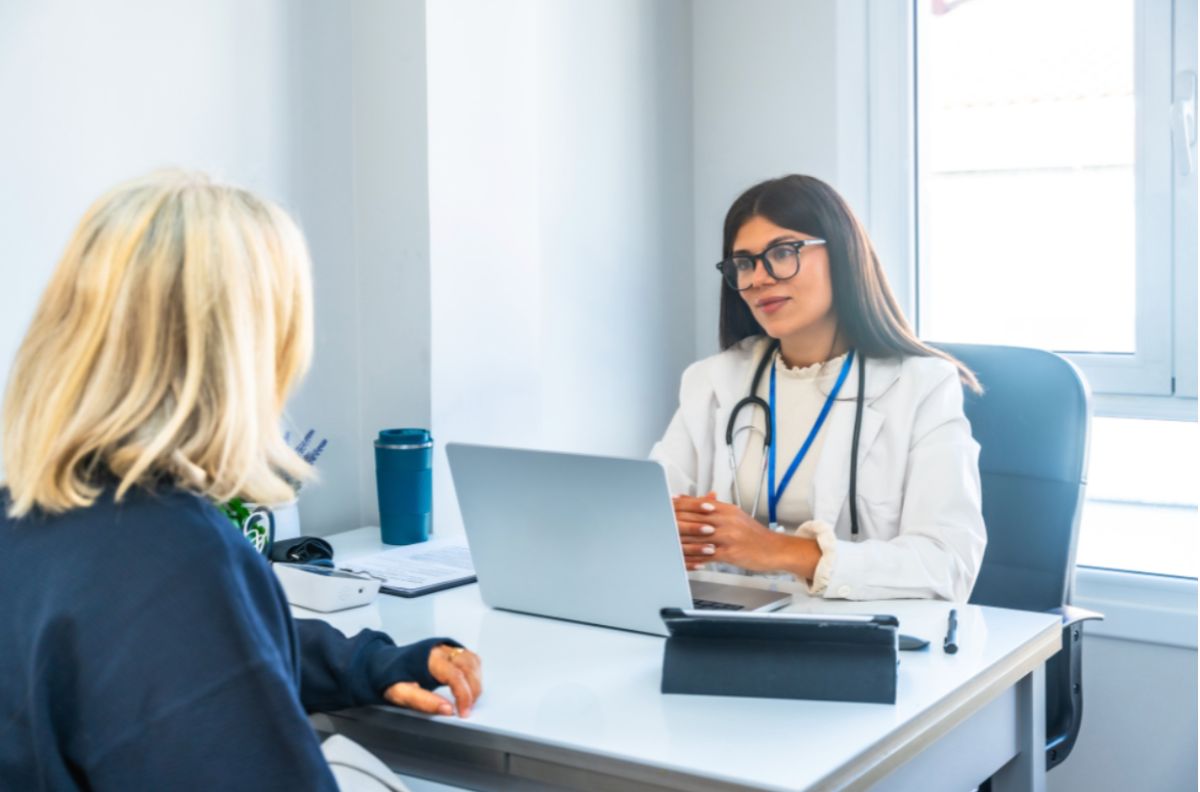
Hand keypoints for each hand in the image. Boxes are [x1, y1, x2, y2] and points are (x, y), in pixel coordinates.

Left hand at [384, 644, 482, 717]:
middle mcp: (440, 649)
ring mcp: (446, 647)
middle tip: (467, 709)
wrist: (381, 663)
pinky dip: (474, 672)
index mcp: (429, 658)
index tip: (463, 712)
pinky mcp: (449, 649)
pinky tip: (469, 684)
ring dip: (475, 681)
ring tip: (468, 699)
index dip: (464, 696)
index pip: (456, 675)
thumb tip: (447, 710)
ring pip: (472, 661)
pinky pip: (470, 658)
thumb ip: (424, 702)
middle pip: (468, 667)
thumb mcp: (400, 694)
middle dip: (473, 691)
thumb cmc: (390, 678)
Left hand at [672, 493, 819, 577]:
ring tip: (666, 542)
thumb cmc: (754, 535)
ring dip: (680, 541)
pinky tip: (685, 560)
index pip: (698, 504)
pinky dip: (695, 558)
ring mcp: (728, 537)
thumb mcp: (736, 515)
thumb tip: (700, 499)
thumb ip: (717, 507)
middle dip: (675, 521)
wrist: (775, 549)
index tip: (665, 504)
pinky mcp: (730, 553)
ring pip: (698, 537)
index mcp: (726, 509)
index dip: (679, 504)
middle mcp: (726, 520)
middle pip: (694, 518)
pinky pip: (707, 555)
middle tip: (659, 523)